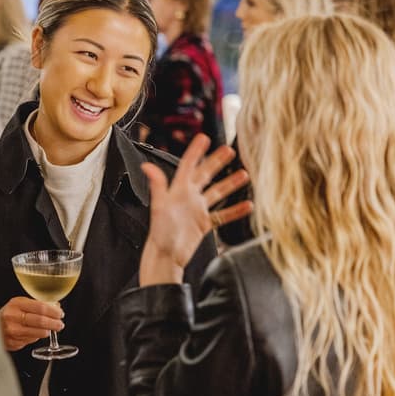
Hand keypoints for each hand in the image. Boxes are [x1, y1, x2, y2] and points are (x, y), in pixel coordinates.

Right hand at [0, 297, 64, 351]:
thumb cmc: (8, 314)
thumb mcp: (19, 303)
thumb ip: (37, 304)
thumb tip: (55, 306)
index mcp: (16, 304)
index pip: (40, 307)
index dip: (53, 311)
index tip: (60, 313)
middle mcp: (13, 317)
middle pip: (40, 321)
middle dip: (54, 323)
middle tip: (60, 324)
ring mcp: (12, 332)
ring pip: (37, 333)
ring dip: (47, 331)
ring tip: (52, 329)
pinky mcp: (12, 343)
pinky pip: (30, 340)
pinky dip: (36, 336)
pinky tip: (37, 333)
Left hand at [140, 135, 251, 285]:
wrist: (166, 257)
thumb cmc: (160, 234)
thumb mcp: (159, 207)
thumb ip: (157, 185)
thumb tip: (147, 166)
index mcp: (178, 191)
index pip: (188, 166)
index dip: (195, 151)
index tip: (204, 138)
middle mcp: (188, 198)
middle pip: (205, 175)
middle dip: (217, 162)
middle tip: (230, 150)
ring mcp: (197, 211)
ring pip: (216, 193)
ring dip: (229, 184)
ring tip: (244, 174)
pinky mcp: (203, 224)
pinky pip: (222, 215)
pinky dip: (234, 210)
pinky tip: (247, 206)